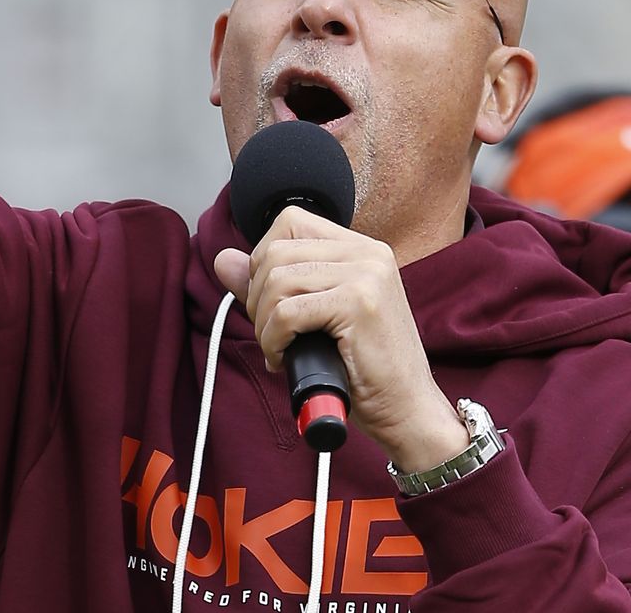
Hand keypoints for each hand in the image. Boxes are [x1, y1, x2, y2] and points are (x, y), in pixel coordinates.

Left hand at [214, 207, 468, 471]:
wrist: (407, 410)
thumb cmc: (364, 370)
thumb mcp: (314, 319)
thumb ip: (270, 286)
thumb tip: (223, 259)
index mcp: (361, 249)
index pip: (289, 221)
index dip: (264, 260)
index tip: (270, 301)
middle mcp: (367, 252)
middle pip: (275, 250)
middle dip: (258, 298)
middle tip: (273, 335)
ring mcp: (366, 274)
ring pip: (276, 280)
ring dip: (264, 323)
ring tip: (280, 349)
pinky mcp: (358, 303)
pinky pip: (286, 312)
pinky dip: (273, 340)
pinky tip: (283, 359)